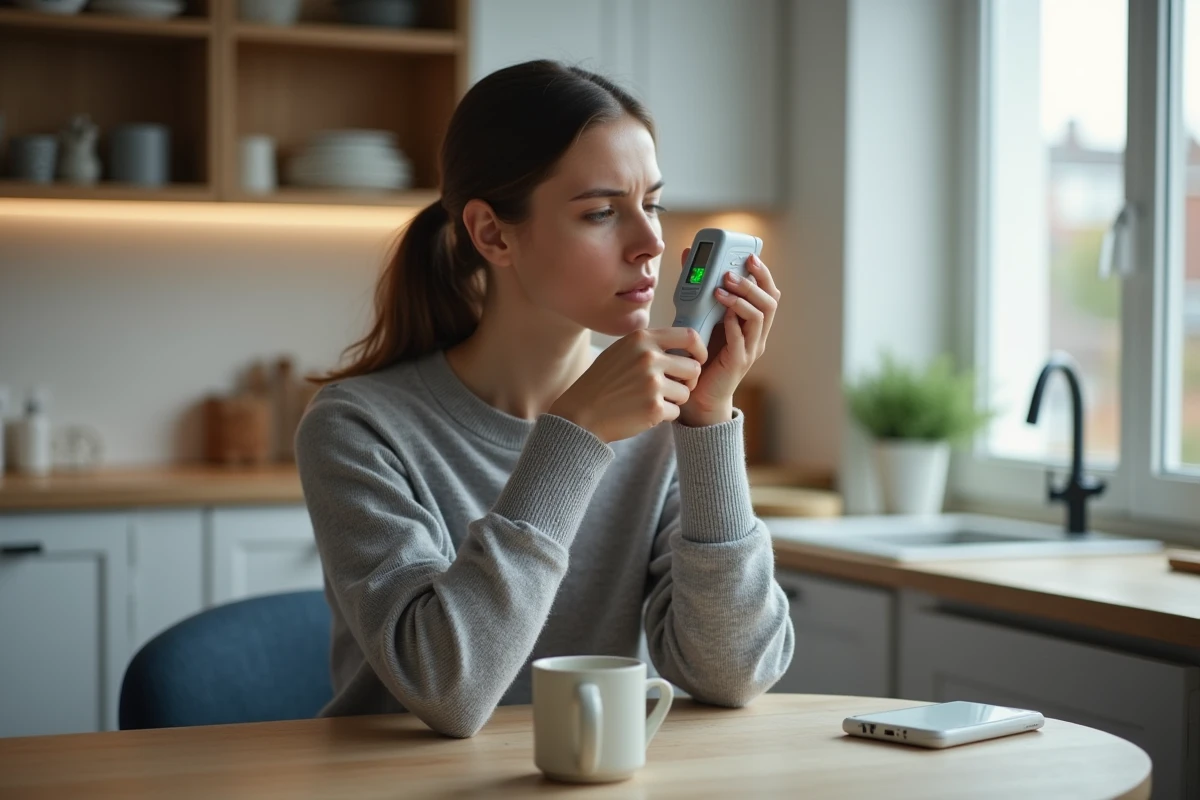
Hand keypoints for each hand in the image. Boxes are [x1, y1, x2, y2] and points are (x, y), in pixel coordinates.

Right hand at [549, 328, 707, 442]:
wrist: (582, 413)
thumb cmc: (602, 382)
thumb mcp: (621, 350)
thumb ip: (648, 344)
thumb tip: (681, 342)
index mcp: (642, 339)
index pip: (689, 336)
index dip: (700, 349)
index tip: (698, 359)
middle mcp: (649, 357)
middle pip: (694, 368)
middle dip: (688, 381)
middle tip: (673, 388)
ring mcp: (652, 383)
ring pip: (686, 392)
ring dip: (674, 400)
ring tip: (651, 400)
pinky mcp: (654, 408)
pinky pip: (676, 411)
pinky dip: (664, 415)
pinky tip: (644, 413)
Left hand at [677, 250, 780, 426]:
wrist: (698, 394)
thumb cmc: (701, 354)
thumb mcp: (701, 316)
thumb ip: (699, 289)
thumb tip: (688, 256)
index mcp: (752, 323)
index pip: (768, 294)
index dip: (763, 274)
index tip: (750, 257)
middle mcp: (756, 335)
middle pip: (770, 303)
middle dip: (752, 284)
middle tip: (730, 274)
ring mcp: (750, 349)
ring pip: (760, 318)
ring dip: (742, 300)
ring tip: (720, 290)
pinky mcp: (738, 363)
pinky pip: (742, 340)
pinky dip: (733, 325)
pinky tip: (721, 316)